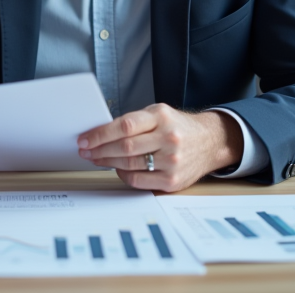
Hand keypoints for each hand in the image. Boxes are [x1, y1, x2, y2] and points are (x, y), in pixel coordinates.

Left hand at [77, 104, 242, 191]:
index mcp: (162, 116)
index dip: (100, 134)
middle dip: (99, 150)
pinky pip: (138, 180)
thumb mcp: (159, 114)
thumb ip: (134, 122)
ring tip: (96, 158)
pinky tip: (116, 168)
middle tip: (85, 150)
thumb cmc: (178, 126)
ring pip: (129, 164)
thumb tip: (100, 133)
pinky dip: (123, 175)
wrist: (210, 142)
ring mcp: (171, 161)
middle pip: (124, 147)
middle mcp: (168, 138)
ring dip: (107, 162)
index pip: (124, 126)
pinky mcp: (172, 181)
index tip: (84, 139)